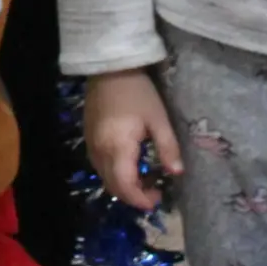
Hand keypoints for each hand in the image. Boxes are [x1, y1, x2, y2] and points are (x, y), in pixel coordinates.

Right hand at [83, 69, 182, 210]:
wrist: (110, 66)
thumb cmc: (138, 91)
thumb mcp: (158, 118)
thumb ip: (167, 147)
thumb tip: (177, 173)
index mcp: (117, 148)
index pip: (126, 187)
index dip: (141, 200)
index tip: (159, 198)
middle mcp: (100, 151)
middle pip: (114, 186)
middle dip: (134, 196)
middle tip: (155, 190)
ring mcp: (91, 144)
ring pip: (105, 178)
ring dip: (124, 185)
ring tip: (145, 178)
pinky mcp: (89, 137)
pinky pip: (100, 165)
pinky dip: (114, 173)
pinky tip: (129, 164)